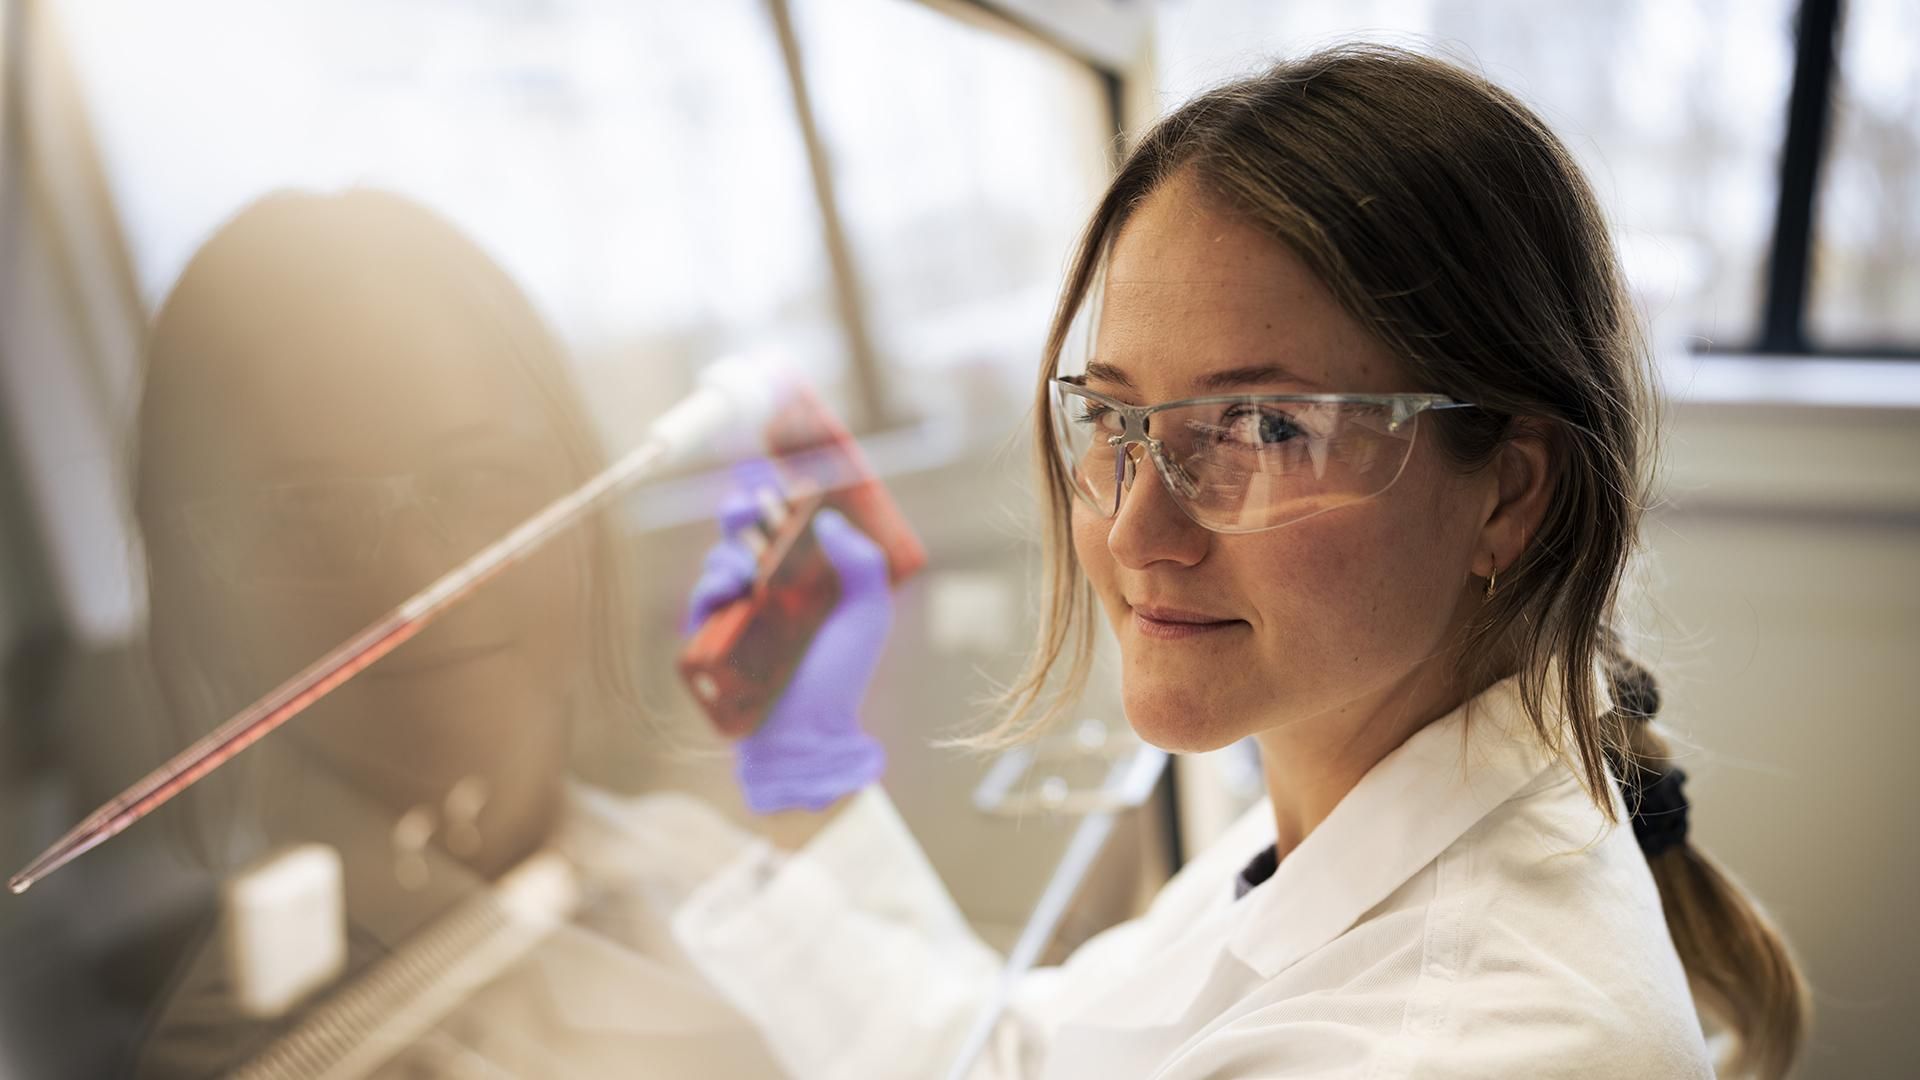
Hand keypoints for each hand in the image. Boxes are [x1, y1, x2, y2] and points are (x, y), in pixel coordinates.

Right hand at [683, 464, 892, 812]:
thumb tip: (829, 521)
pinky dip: (708, 586)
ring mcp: (739, 613)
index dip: (777, 501)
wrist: (808, 733)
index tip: (779, 484)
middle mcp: (769, 590)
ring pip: (720, 562)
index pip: (785, 527)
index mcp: (804, 579)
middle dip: (739, 511)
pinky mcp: (714, 637)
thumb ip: (862, 563)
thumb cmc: (841, 676)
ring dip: (726, 553)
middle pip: (743, 535)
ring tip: (742, 569)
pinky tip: (726, 588)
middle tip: (746, 504)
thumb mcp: (868, 614)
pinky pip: (701, 600)